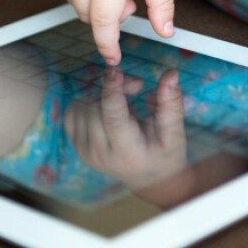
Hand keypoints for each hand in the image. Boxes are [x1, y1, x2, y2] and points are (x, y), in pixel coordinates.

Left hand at [64, 68, 187, 189]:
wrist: (148, 178)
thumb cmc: (164, 153)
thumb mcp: (174, 131)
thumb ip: (171, 103)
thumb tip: (170, 74)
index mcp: (127, 152)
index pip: (113, 118)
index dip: (112, 90)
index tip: (116, 69)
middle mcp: (100, 154)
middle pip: (94, 108)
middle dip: (113, 88)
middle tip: (137, 85)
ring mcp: (85, 150)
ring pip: (81, 107)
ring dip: (101, 93)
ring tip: (124, 97)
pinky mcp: (77, 144)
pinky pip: (72, 113)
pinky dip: (87, 101)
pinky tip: (106, 104)